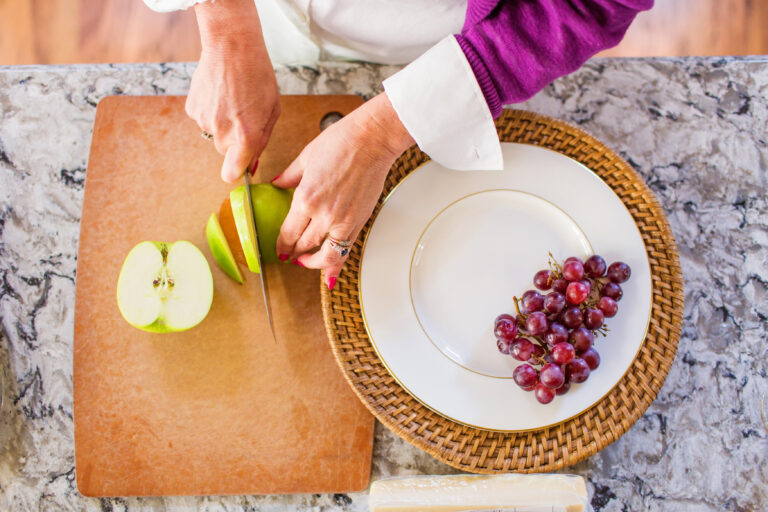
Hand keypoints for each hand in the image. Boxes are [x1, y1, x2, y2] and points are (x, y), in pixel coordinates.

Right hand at [186, 0, 279, 181]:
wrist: (232, 47)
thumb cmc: (258, 76)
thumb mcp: (271, 111)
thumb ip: (261, 141)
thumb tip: (252, 165)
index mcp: (245, 136)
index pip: (231, 174)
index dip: (236, 171)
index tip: (241, 165)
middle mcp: (222, 133)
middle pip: (226, 152)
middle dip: (235, 141)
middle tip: (243, 115)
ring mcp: (204, 121)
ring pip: (214, 134)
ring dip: (223, 123)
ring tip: (232, 99)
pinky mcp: (192, 109)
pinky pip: (203, 120)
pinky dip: (210, 111)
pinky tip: (220, 94)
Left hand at [272, 93, 413, 288]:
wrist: (373, 140)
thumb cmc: (342, 141)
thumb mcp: (306, 157)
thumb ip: (289, 176)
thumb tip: (277, 185)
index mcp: (306, 199)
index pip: (288, 233)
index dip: (281, 245)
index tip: (279, 248)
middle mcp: (324, 215)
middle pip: (304, 246)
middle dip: (294, 253)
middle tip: (289, 255)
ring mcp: (344, 221)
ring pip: (326, 255)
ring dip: (314, 263)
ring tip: (306, 262)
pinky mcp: (360, 221)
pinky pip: (346, 250)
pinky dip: (337, 263)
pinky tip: (330, 271)